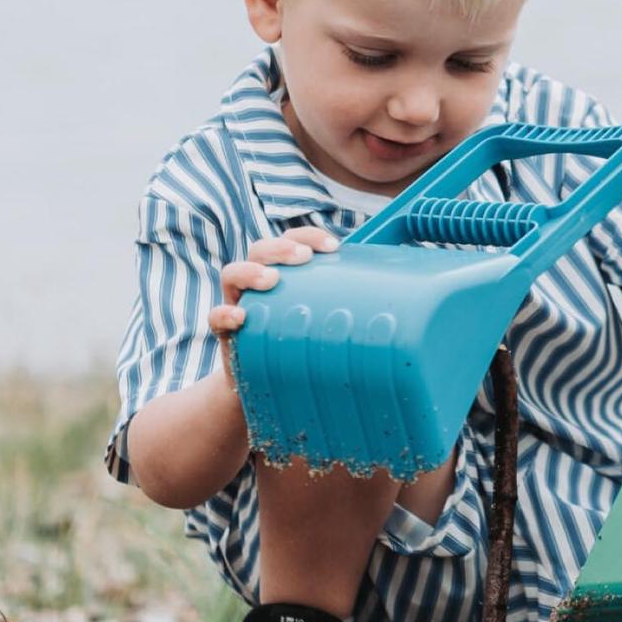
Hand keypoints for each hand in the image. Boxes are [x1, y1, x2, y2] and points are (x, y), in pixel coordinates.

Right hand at [209, 225, 339, 386]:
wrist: (269, 385)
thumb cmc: (304, 343)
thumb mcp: (327, 321)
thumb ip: (352, 303)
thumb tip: (406, 291)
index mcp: (286, 271)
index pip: (293, 240)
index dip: (309, 236)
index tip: (334, 246)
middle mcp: (259, 281)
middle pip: (261, 248)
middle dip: (281, 247)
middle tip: (302, 257)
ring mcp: (239, 302)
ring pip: (232, 273)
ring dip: (252, 271)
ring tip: (272, 280)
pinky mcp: (226, 332)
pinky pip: (216, 316)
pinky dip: (225, 313)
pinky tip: (241, 316)